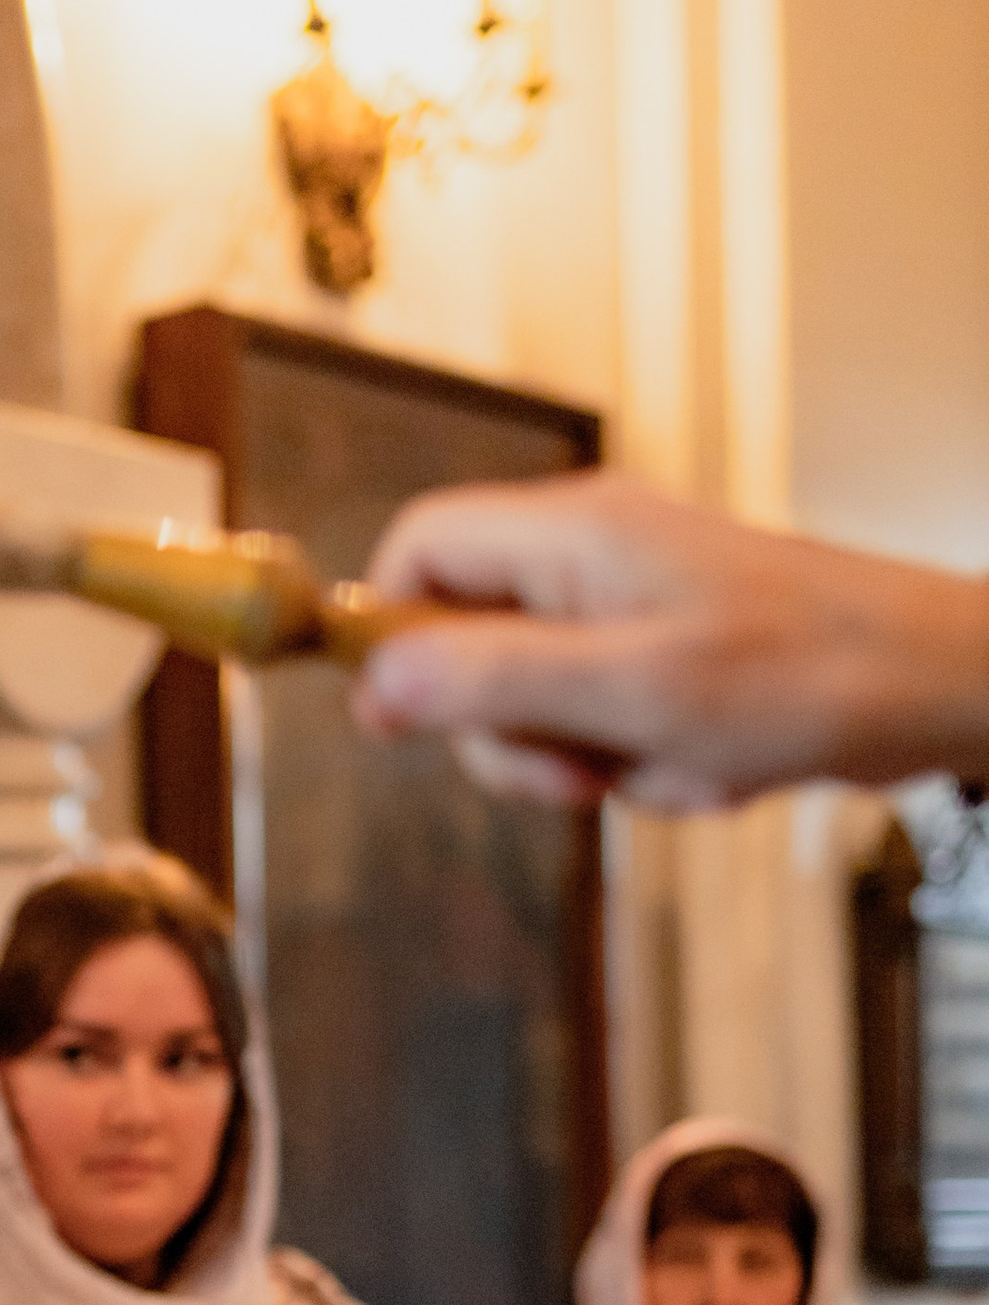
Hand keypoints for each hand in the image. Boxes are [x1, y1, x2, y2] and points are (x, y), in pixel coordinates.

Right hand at [350, 470, 988, 809]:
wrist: (930, 686)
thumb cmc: (805, 674)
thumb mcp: (629, 692)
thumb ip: (491, 682)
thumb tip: (374, 683)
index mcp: (567, 535)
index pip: (415, 550)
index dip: (388, 634)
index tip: (400, 721)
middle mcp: (586, 558)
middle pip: (461, 646)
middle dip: (510, 734)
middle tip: (577, 769)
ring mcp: (624, 607)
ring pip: (532, 703)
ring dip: (582, 760)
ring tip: (663, 762)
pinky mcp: (660, 652)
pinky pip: (598, 723)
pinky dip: (636, 763)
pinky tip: (701, 764)